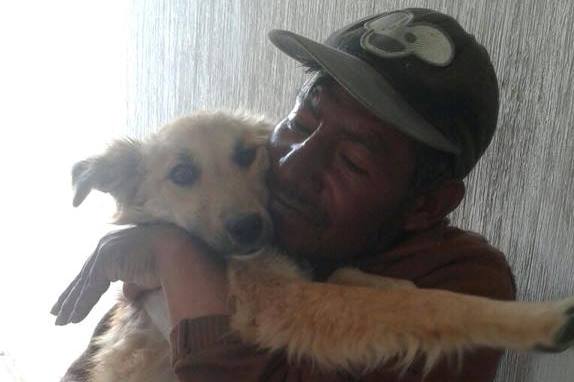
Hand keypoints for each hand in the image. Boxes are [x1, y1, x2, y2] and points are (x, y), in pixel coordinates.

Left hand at [51, 224, 189, 324]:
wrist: (177, 253)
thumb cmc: (168, 261)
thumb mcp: (145, 273)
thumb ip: (132, 281)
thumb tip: (127, 293)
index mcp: (115, 243)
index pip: (94, 269)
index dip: (82, 286)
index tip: (72, 301)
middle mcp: (106, 244)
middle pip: (84, 275)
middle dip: (71, 295)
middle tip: (56, 311)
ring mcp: (104, 251)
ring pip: (84, 284)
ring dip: (72, 305)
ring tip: (61, 322)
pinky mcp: (105, 262)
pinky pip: (89, 289)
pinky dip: (81, 306)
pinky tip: (72, 320)